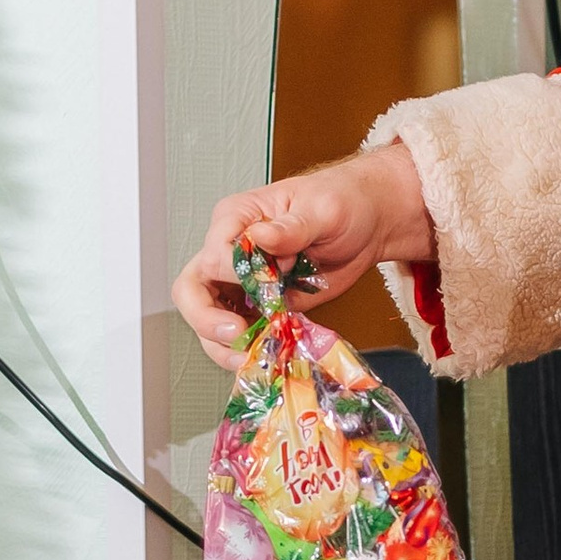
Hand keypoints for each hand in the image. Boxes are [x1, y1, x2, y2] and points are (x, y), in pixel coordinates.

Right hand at [171, 150, 433, 372]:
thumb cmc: (341, 202)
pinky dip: (253, 352)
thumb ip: (291, 227)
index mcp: (235, 220)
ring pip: (211, 324)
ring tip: (258, 357)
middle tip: (240, 336)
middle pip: (192, 293)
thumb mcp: (322, 209)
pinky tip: (271, 357)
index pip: (212, 257)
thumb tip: (260, 238)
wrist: (368, 224)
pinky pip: (245, 337)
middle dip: (208, 321)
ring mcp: (243, 285)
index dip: (232, 277)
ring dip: (228, 347)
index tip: (267, 283)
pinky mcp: (263, 308)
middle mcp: (229, 254)